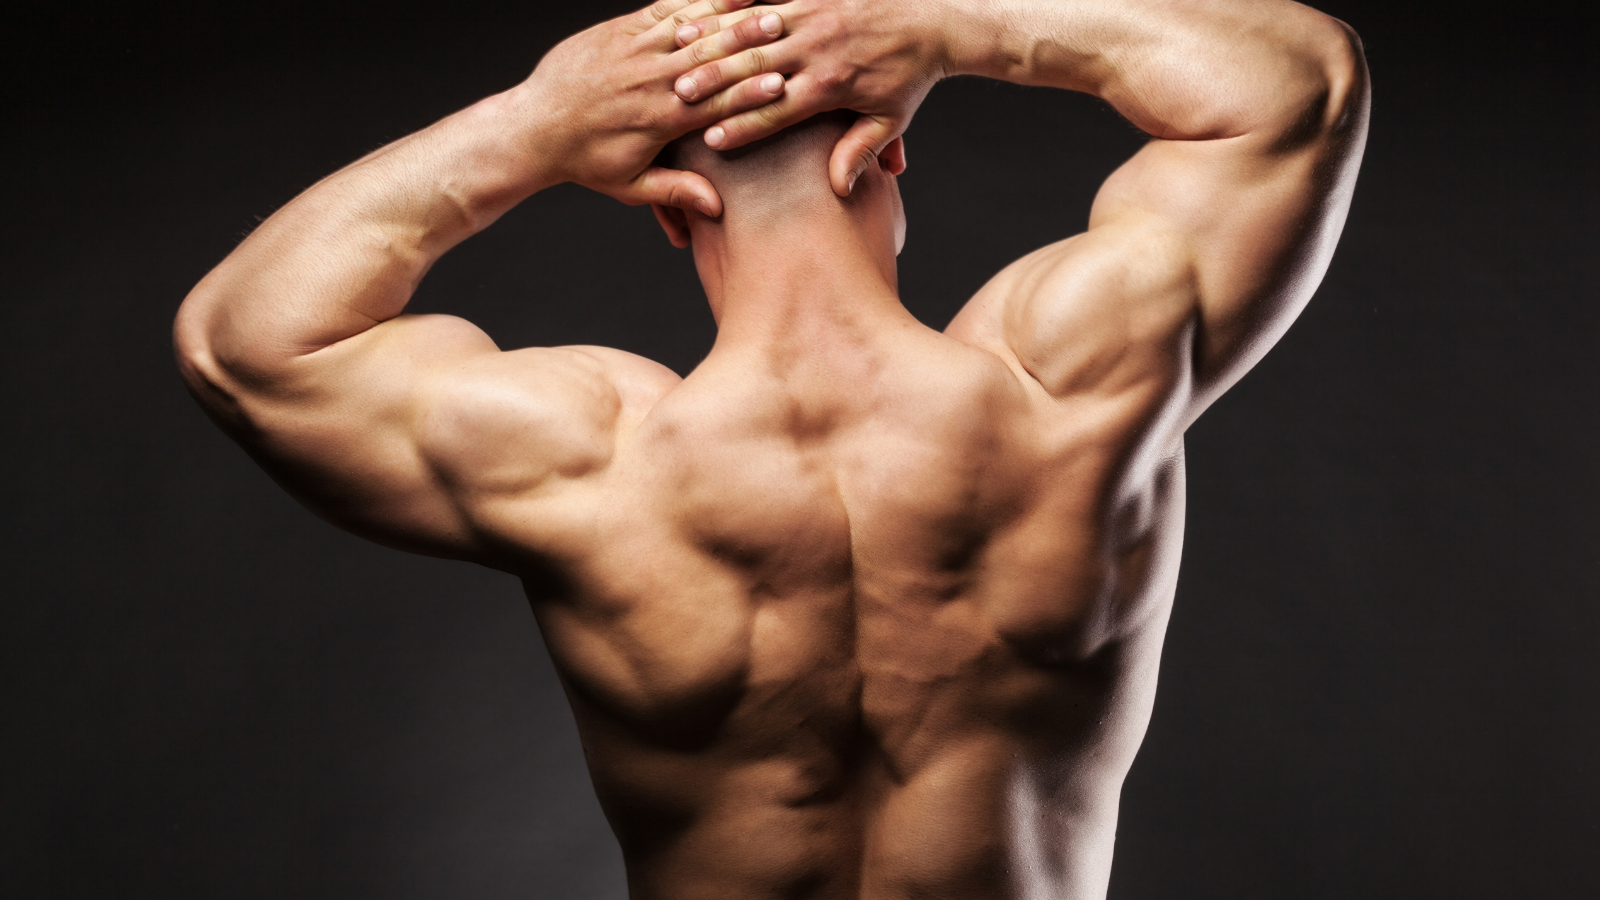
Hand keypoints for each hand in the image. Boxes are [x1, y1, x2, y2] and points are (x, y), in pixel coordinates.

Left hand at [519, 0, 791, 215]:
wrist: (533, 127)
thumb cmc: (583, 160)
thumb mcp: (629, 186)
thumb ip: (674, 191)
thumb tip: (715, 207)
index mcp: (658, 120)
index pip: (714, 104)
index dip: (749, 94)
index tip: (783, 85)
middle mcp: (648, 81)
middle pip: (709, 59)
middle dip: (749, 46)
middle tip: (785, 31)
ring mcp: (634, 51)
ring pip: (690, 29)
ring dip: (729, 17)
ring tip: (766, 9)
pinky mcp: (620, 30)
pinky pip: (664, 8)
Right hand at [671, 0, 948, 195]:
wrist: (936, 20)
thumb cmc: (910, 76)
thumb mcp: (890, 120)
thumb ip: (860, 152)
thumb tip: (838, 189)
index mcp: (832, 87)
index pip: (778, 112)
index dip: (743, 126)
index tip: (709, 142)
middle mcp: (820, 49)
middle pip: (756, 70)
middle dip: (715, 82)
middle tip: (678, 95)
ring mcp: (817, 14)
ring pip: (755, 30)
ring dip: (716, 38)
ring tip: (680, 47)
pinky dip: (740, 2)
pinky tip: (709, 7)